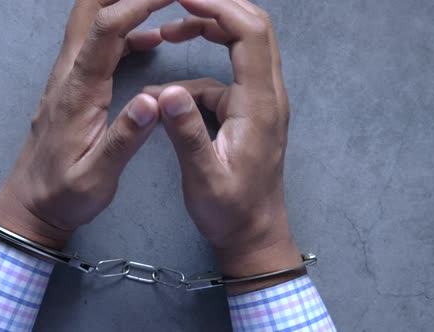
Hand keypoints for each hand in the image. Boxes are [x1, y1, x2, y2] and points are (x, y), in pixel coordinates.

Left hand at [0, 0, 173, 249]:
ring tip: (166, 5)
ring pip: (92, 22)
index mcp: (78, 92)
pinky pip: (98, 44)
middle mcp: (69, 75)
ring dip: (126, 6)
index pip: (106, 30)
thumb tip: (153, 100)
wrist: (30, 204)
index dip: (138, 3)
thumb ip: (124, 139)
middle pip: (89, 10)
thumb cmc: (64, 194)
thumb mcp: (97, 177)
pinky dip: (125, 31)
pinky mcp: (73, 85)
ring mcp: (68, 77)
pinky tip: (151, 40)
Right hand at [144, 0, 302, 293]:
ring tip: (167, 33)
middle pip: (252, 28)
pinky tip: (169, 94)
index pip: (249, 33)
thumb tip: (166, 91)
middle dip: (214, 8)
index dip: (219, 6)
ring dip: (206, 32)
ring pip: (240, 47)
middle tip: (176, 3)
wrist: (253, 234)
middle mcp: (267, 96)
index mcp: (259, 105)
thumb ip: (186, 134)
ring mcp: (259, 102)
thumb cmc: (231, 211)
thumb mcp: (204, 177)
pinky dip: (196, 73)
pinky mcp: (247, 112)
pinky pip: (223, 78)